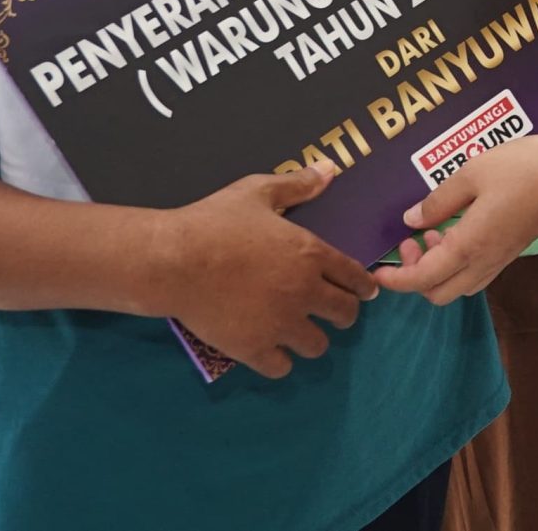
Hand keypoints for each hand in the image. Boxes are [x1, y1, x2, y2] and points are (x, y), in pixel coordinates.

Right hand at [146, 167, 373, 378]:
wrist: (173, 260)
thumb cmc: (214, 222)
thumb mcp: (258, 191)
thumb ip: (298, 185)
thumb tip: (330, 170)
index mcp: (311, 255)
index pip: (355, 278)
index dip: (363, 286)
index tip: (364, 292)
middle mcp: (304, 292)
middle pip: (344, 314)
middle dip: (343, 314)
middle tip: (333, 313)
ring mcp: (280, 324)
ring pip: (317, 346)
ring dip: (311, 339)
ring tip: (300, 333)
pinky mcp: (253, 348)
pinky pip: (282, 367)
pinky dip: (279, 361)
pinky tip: (271, 350)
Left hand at [374, 134, 537, 304]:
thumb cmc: (522, 169)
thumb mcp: (471, 173)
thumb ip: (438, 201)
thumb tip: (412, 222)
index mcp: (469, 246)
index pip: (421, 280)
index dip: (394, 280)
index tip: (377, 271)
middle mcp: (483, 262)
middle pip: (438, 293)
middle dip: (415, 276)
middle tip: (410, 242)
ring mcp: (500, 259)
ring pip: (458, 286)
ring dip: (436, 270)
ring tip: (433, 232)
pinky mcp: (511, 251)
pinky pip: (475, 273)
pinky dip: (456, 263)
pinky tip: (457, 230)